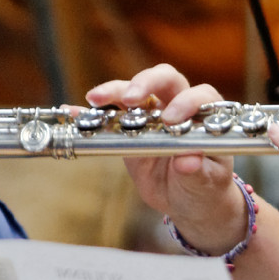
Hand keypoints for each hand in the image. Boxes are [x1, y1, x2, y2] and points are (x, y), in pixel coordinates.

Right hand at [86, 64, 244, 253]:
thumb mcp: (206, 183)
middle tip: (133, 98)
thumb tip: (188, 162)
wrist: (186, 200)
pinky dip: (89, 113)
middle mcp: (178, 107)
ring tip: (95, 99)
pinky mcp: (128, 127)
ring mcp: (151, 115)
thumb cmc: (205, 186)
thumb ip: (198, 171)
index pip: (200, 95)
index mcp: (205, 117)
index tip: (171, 120)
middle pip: (164, 79)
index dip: (187, 102)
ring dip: (113, 91)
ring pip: (132, 92)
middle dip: (146, 82)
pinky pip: (108, 114)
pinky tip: (72, 111)